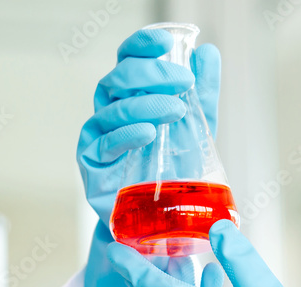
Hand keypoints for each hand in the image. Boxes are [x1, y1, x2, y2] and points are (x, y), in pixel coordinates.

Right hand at [77, 28, 220, 286]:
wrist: (162, 230)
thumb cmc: (174, 179)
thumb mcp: (197, 134)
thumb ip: (203, 95)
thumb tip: (208, 54)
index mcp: (132, 100)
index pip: (129, 61)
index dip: (142, 46)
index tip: (166, 40)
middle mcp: (109, 116)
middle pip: (117, 81)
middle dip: (149, 75)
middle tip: (182, 81)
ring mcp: (98, 142)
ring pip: (109, 110)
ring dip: (142, 104)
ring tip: (174, 109)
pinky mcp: (92, 170)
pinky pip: (102, 145)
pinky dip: (125, 135)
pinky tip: (148, 133)